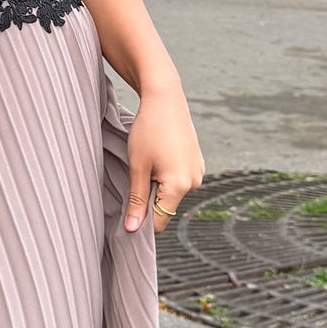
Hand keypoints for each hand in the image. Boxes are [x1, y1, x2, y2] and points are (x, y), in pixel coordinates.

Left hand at [124, 76, 203, 234]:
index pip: (160, 220)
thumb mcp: (137, 167)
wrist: (165, 98)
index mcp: (180, 185)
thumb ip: (137, 200)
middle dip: (149, 198)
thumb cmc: (148, 130)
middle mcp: (195, 182)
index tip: (127, 206)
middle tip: (137, 173)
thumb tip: (132, 229)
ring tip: (148, 160)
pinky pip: (179, 179)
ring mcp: (199, 171)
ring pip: (172, 192)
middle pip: (166, 206)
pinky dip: (167, 175)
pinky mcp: (198, 162)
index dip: (142, 219)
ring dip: (158, 185)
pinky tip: (158, 155)